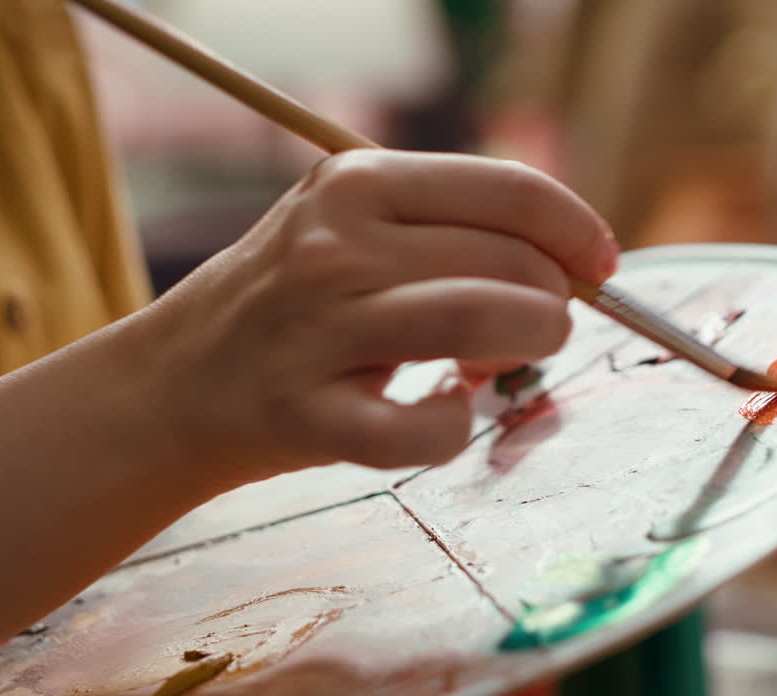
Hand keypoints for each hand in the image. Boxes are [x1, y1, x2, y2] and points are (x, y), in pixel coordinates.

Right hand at [139, 150, 617, 483]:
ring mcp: (315, 331)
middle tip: (539, 330)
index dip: (577, 230)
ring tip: (505, 364)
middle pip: (507, 263)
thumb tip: (566, 263)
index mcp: (356, 184)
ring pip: (475, 326)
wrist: (174, 384)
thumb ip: (445, 229)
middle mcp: (334, 246)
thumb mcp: (349, 228)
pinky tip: (444, 415)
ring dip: (526, 348)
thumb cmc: (287, 305)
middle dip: (552, 304)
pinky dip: (453, 428)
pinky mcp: (305, 415)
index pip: (508, 191)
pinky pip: (420, 430)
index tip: (601, 266)